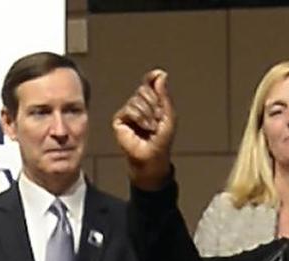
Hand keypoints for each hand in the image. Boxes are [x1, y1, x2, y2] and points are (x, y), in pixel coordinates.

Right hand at [112, 69, 175, 189]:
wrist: (152, 158)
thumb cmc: (161, 141)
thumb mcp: (168, 116)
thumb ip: (164, 96)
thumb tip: (160, 75)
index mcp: (151, 102)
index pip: (149, 83)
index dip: (153, 78)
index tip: (158, 74)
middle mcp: (138, 105)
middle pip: (144, 90)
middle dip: (154, 104)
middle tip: (158, 119)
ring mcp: (128, 112)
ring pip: (137, 100)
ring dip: (148, 115)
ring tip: (151, 128)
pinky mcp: (119, 120)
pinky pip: (129, 109)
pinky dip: (139, 118)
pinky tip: (143, 128)